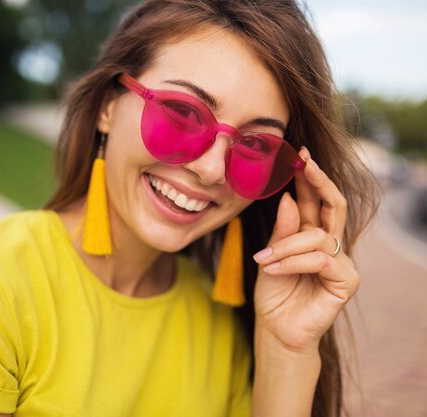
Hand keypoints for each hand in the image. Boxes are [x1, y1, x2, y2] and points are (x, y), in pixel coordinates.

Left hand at [252, 147, 358, 352]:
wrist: (276, 328)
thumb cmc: (274, 292)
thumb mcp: (270, 256)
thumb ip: (282, 231)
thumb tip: (289, 198)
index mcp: (311, 234)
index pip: (316, 200)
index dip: (309, 177)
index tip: (298, 154)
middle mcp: (329, 244)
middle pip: (334, 205)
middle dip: (319, 181)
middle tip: (305, 162)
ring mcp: (340, 261)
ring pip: (317, 236)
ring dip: (286, 246)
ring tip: (264, 260)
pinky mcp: (346, 281)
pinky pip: (320, 259)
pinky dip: (294, 262)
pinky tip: (274, 269)